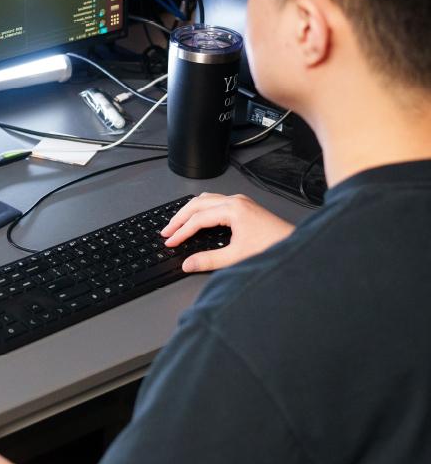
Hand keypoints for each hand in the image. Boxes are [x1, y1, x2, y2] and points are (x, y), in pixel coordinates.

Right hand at [160, 192, 294, 271]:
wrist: (297, 247)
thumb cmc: (274, 248)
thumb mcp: (237, 257)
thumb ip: (209, 260)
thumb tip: (188, 264)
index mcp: (233, 209)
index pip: (197, 219)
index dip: (181, 232)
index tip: (170, 242)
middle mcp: (235, 201)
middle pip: (197, 204)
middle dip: (179, 218)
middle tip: (167, 231)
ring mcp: (240, 201)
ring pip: (205, 199)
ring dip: (189, 211)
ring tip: (177, 224)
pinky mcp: (244, 206)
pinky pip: (215, 201)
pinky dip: (201, 209)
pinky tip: (198, 218)